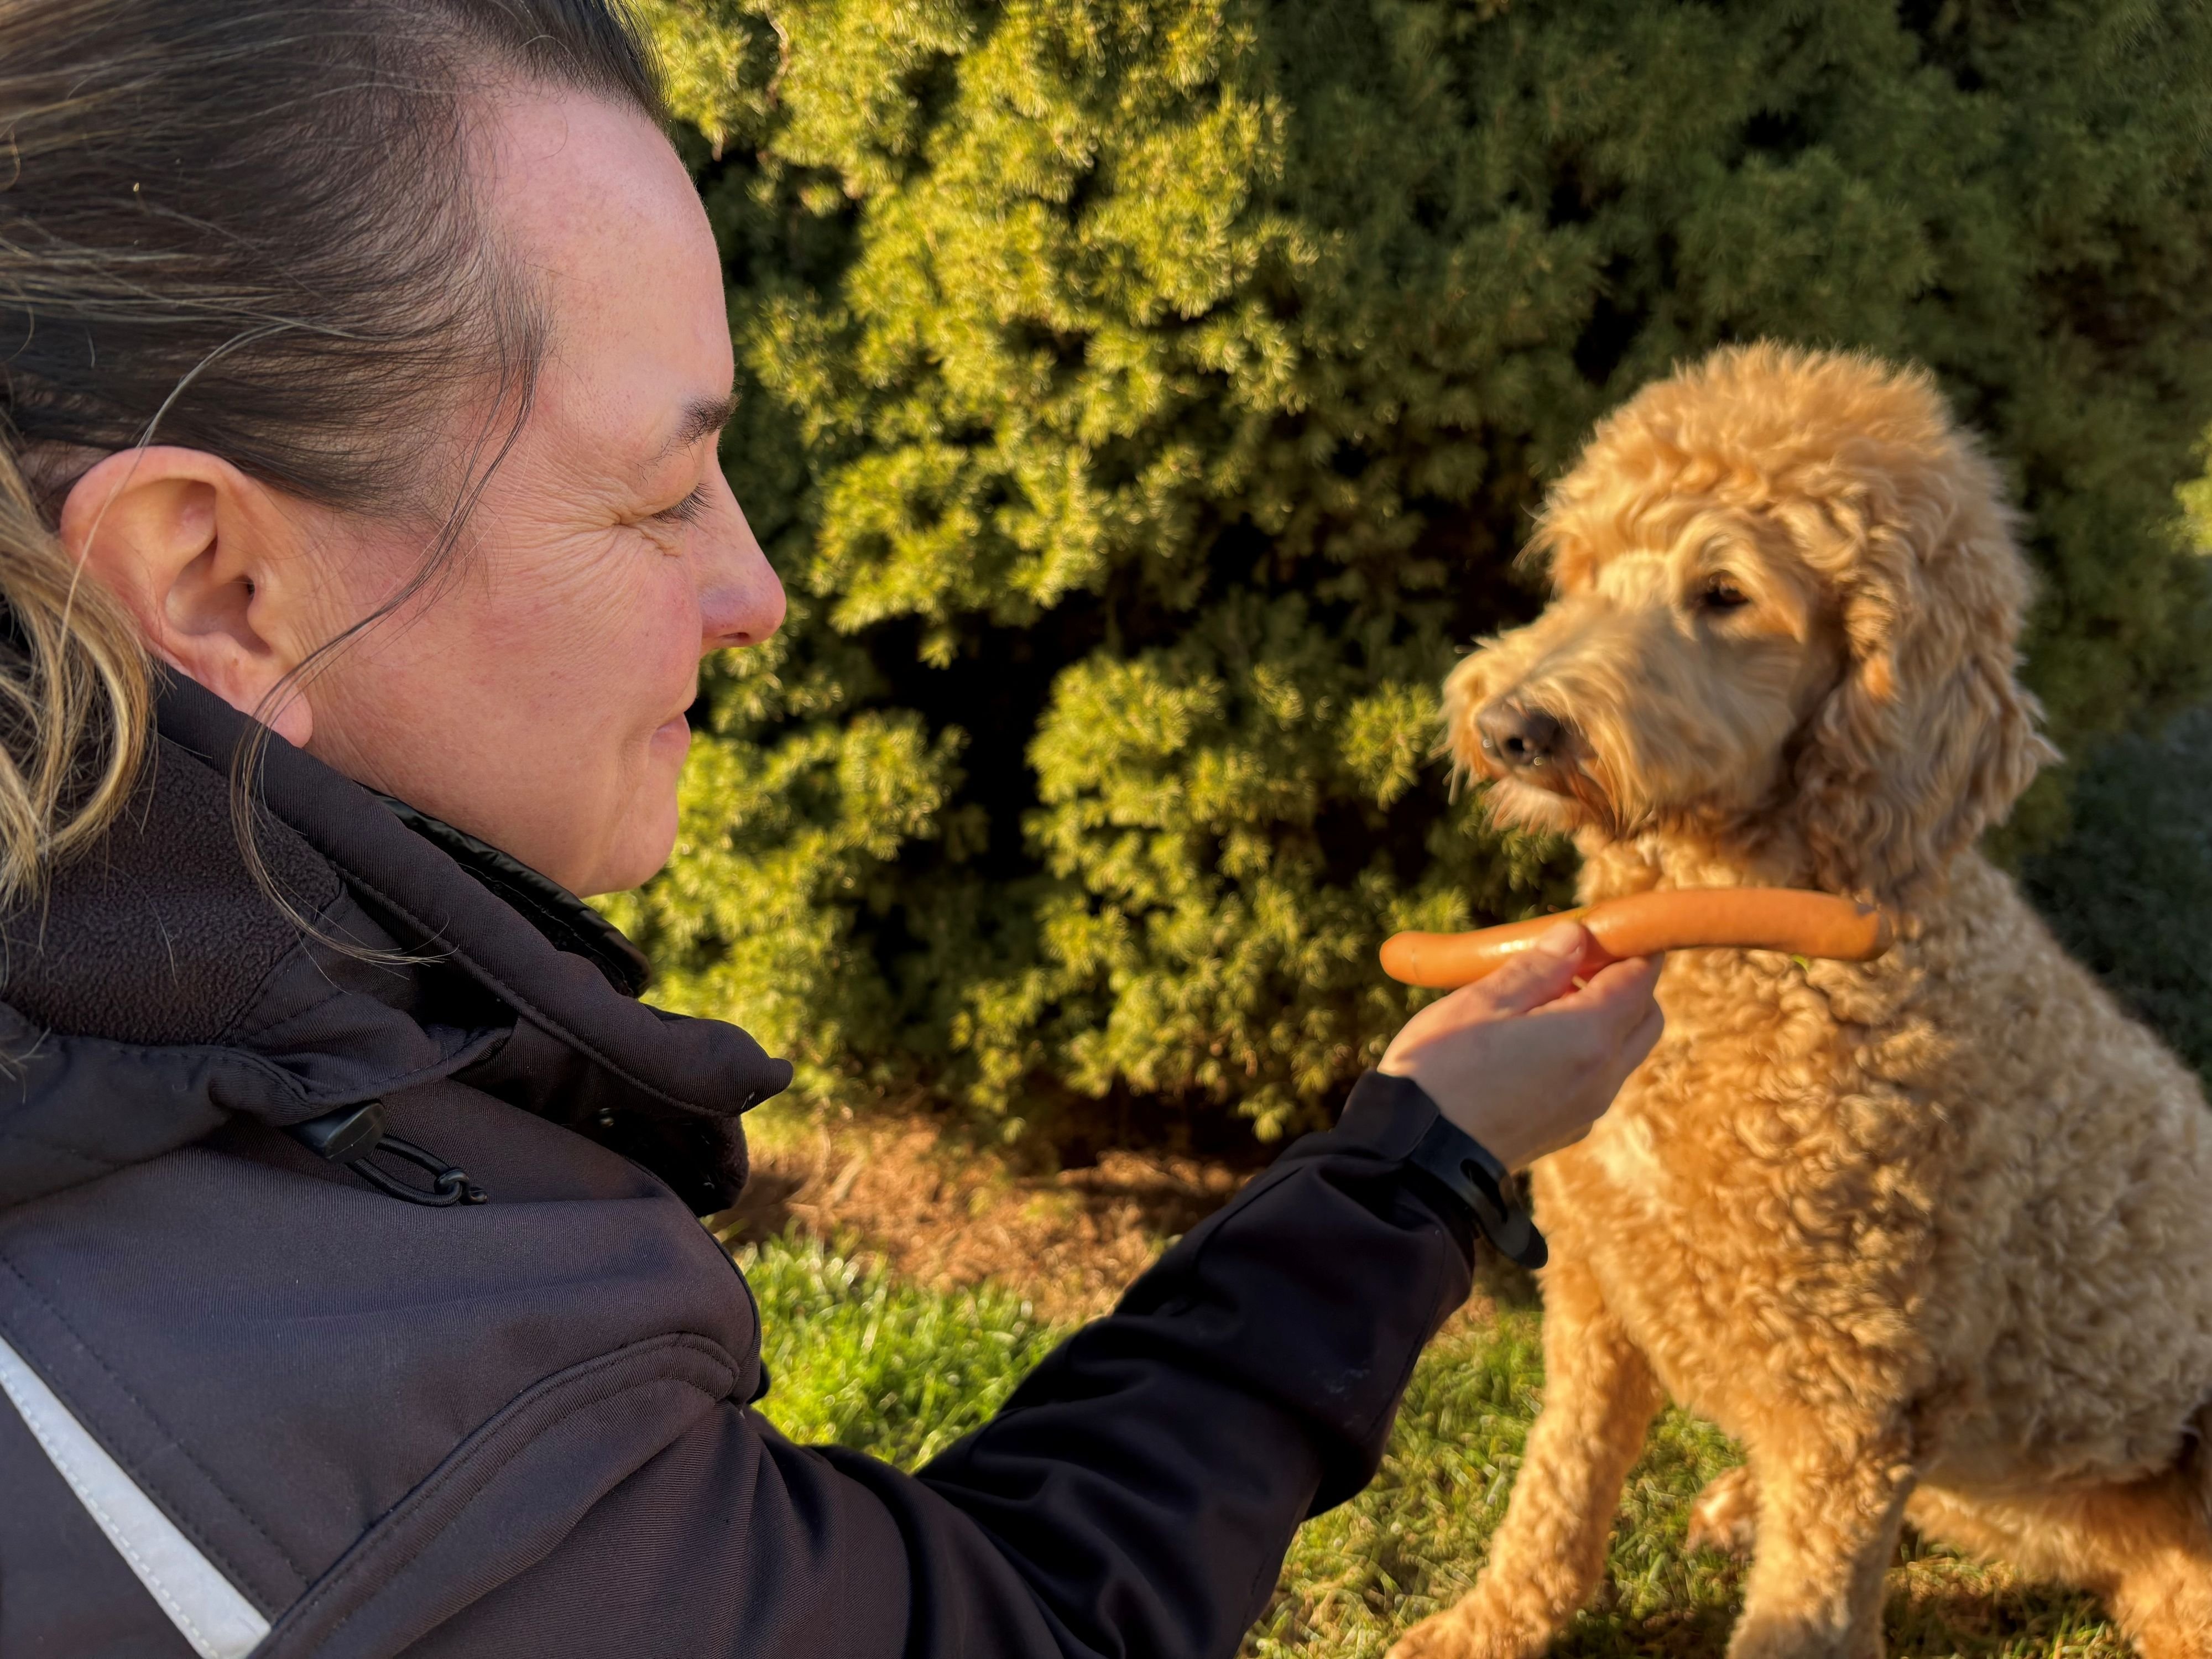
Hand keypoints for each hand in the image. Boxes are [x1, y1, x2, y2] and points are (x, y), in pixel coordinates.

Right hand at [1378, 922, 1663, 1169]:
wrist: (1416, 1156)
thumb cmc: (1441, 1068)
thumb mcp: (1483, 1001)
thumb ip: (1538, 967)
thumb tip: (1577, 936)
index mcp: (1589, 1036)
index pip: (1641, 976)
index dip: (1628, 944)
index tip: (1599, 926)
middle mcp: (1602, 1076)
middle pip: (1646, 1017)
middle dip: (1624, 981)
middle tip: (1570, 961)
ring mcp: (1588, 1109)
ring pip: (1623, 1051)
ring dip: (1603, 1018)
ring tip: (1539, 1001)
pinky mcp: (1567, 1130)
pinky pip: (1596, 1079)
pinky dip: (1585, 1051)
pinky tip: (1530, 1043)